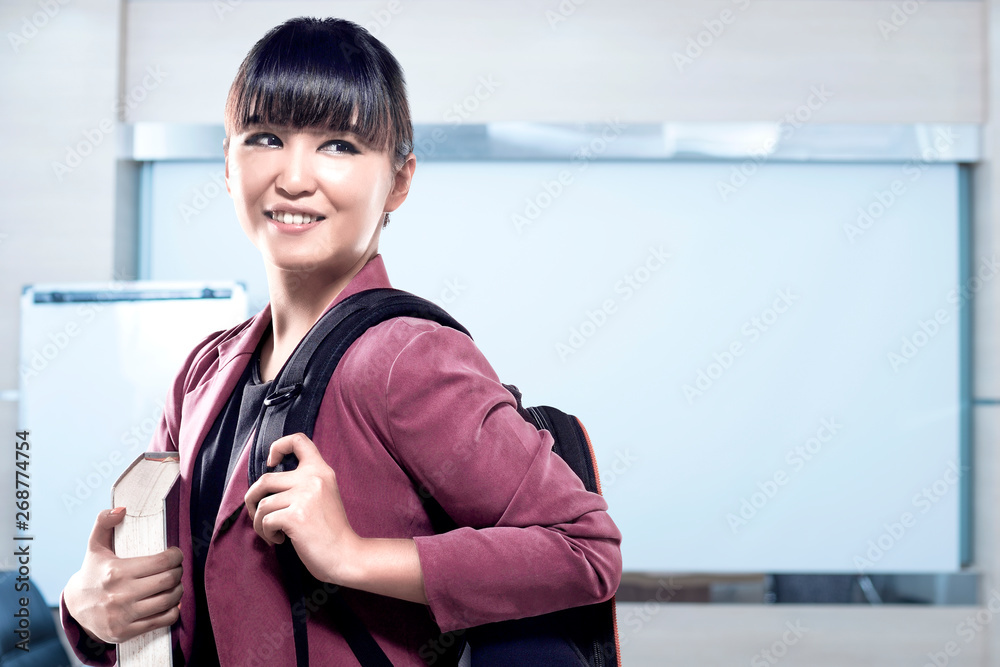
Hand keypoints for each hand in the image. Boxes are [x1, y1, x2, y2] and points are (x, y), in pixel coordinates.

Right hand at [63, 507, 182, 643]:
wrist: (75, 607)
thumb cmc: (92, 573)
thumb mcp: (95, 547)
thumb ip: (104, 523)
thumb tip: (121, 509)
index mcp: (116, 572)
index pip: (161, 562)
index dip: (175, 556)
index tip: (175, 554)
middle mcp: (120, 595)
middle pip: (168, 580)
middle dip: (178, 572)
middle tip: (176, 569)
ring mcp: (123, 615)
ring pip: (168, 600)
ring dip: (178, 590)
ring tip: (174, 584)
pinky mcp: (126, 631)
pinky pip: (162, 620)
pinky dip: (173, 610)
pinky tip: (170, 602)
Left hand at [244, 433, 360, 584]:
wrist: (346, 555)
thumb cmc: (330, 530)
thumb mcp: (324, 495)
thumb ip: (304, 482)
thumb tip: (265, 483)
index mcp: (321, 471)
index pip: (298, 440)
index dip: (278, 447)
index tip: (272, 463)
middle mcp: (313, 478)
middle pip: (265, 478)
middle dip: (252, 498)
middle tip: (258, 513)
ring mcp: (305, 497)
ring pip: (262, 504)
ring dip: (259, 522)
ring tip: (273, 532)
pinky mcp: (295, 517)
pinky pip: (265, 521)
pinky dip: (266, 533)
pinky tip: (280, 540)